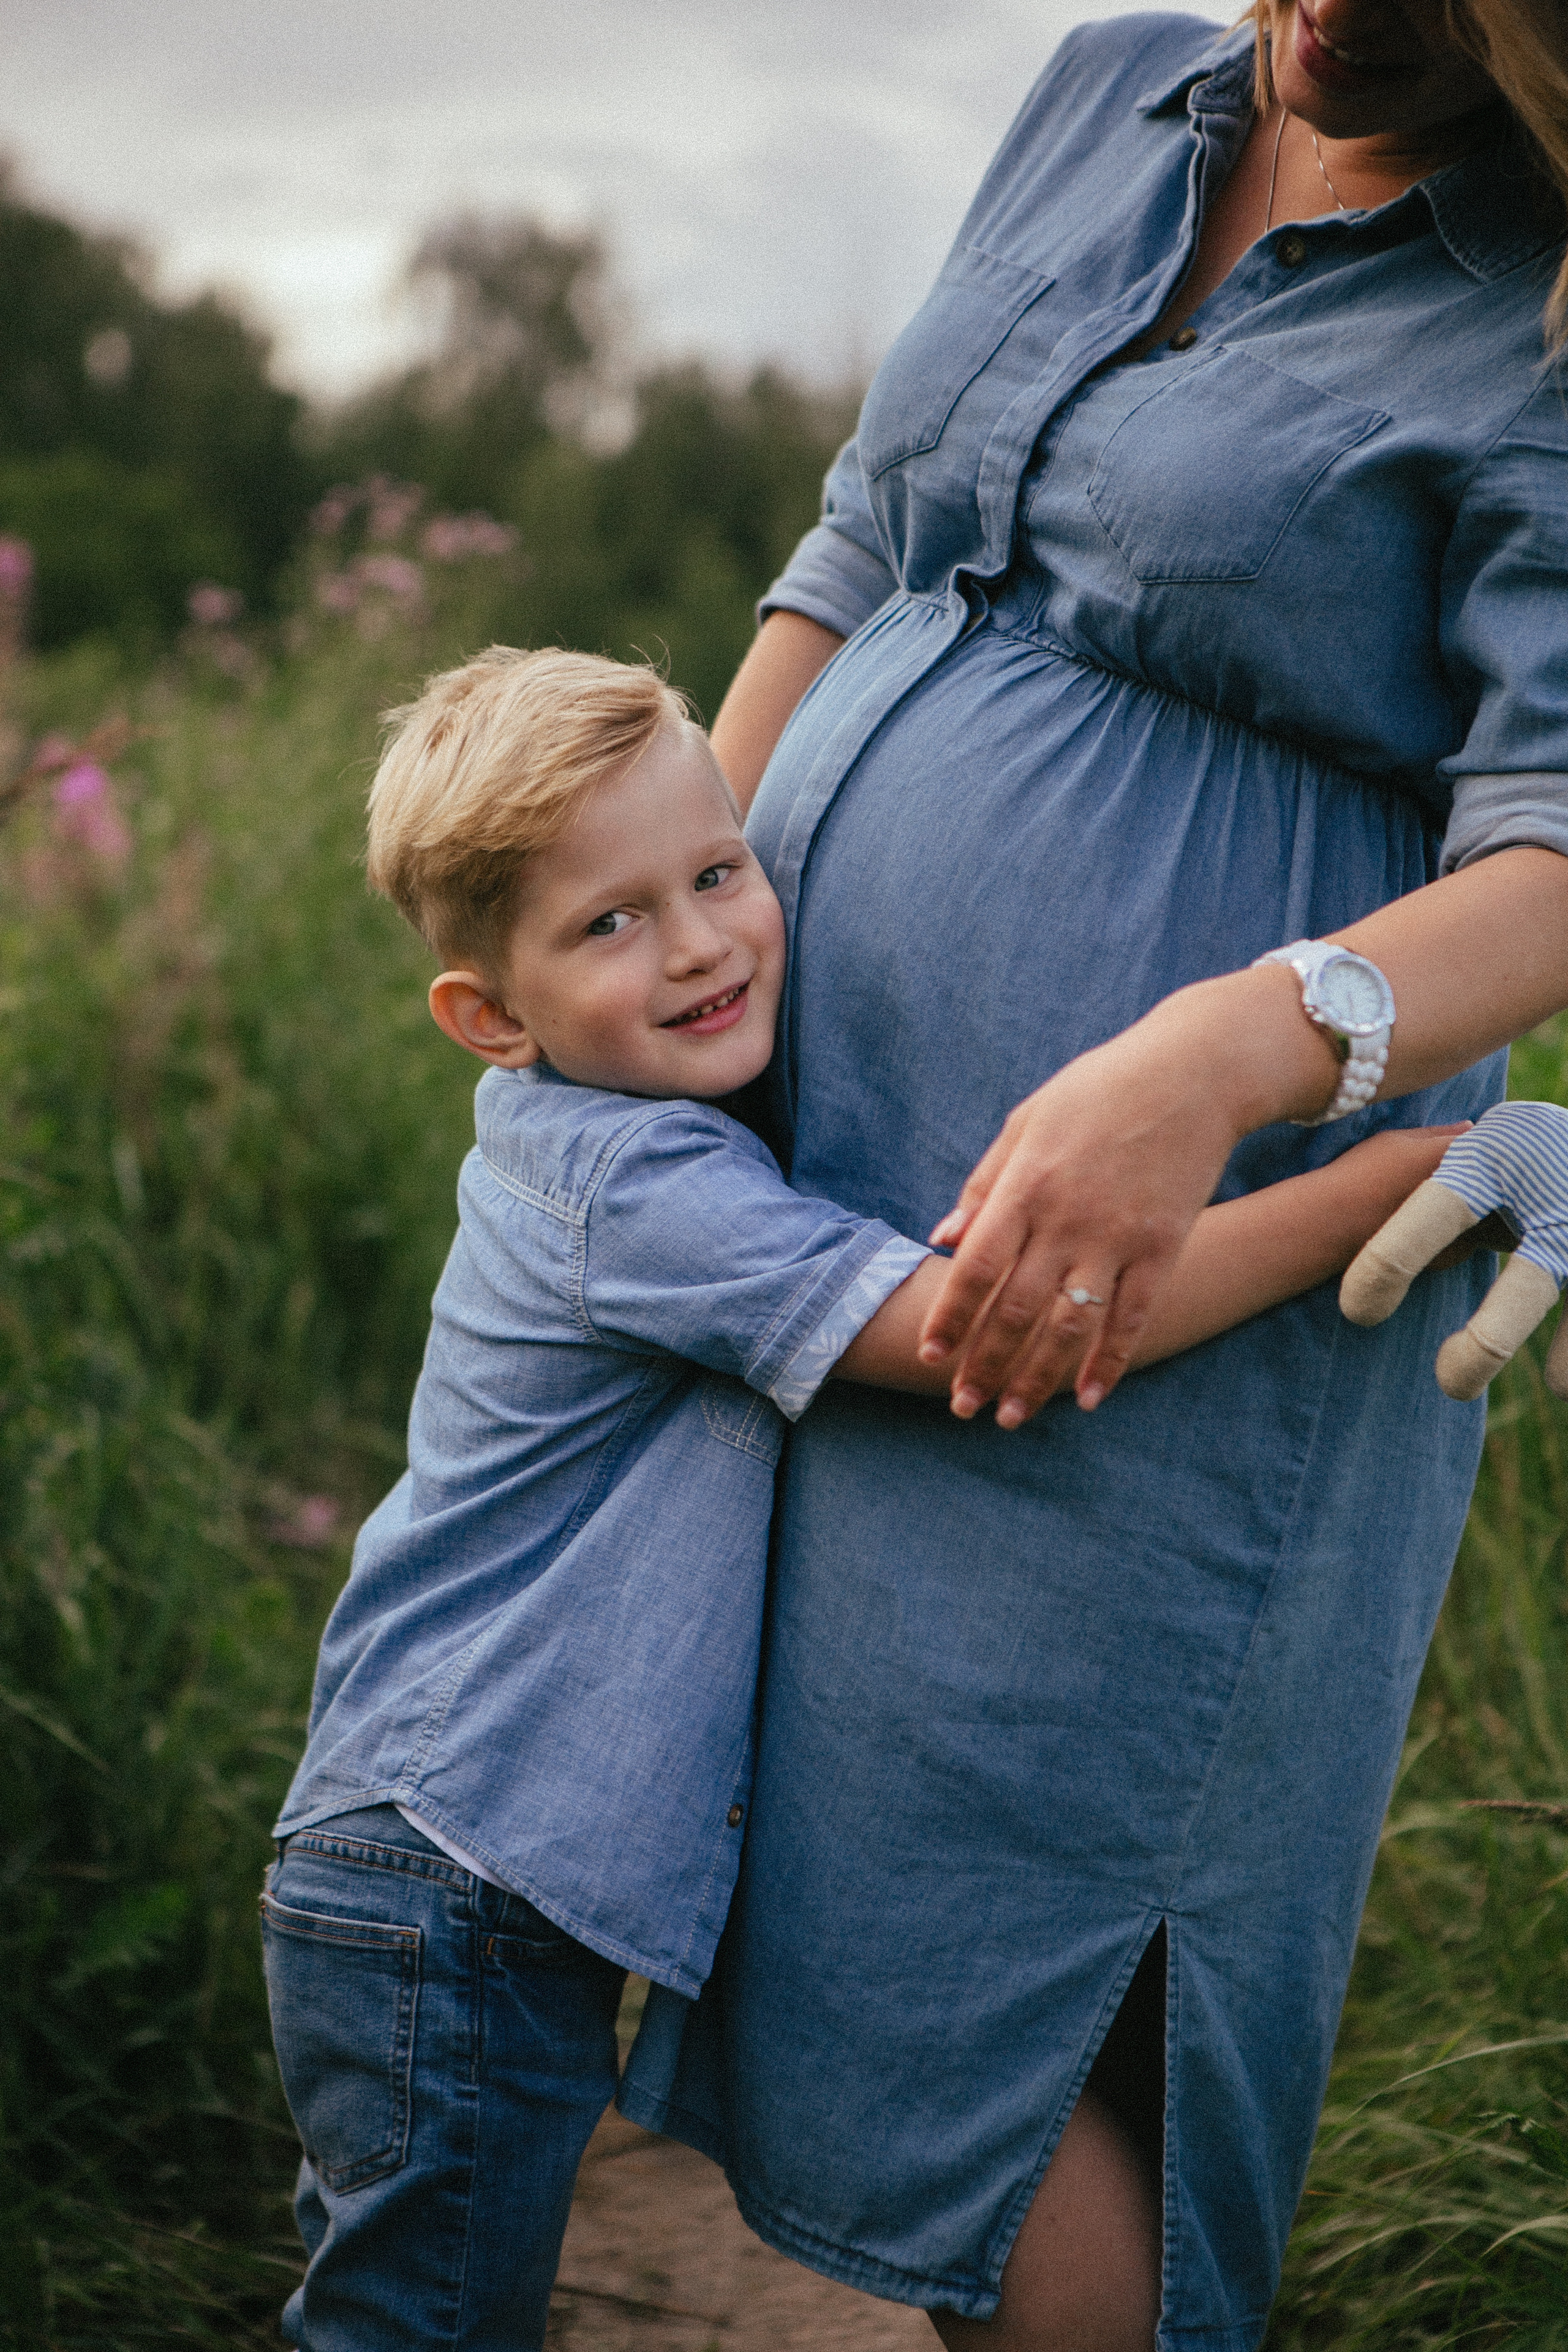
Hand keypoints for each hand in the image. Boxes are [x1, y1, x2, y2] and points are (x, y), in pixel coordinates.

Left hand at [917, 967, 1342, 1424]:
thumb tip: (942, 1240)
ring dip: (1037, 1379)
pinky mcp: (1163, 1247)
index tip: (929, 1357)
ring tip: (1012, 1417)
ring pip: (1069, 1326)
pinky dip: (1108, 1363)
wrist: (1192, 1074)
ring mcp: (1118, 1237)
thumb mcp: (1026, 1122)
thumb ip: (983, 1185)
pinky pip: (1132, 1318)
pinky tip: (1087, 1400)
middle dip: (984, 1364)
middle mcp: (1067, 1219)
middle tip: (960, 1407)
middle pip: (1015, 1309)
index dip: (949, 1318)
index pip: (975, 1268)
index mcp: (1025, 1185)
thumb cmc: (1097, 1091)